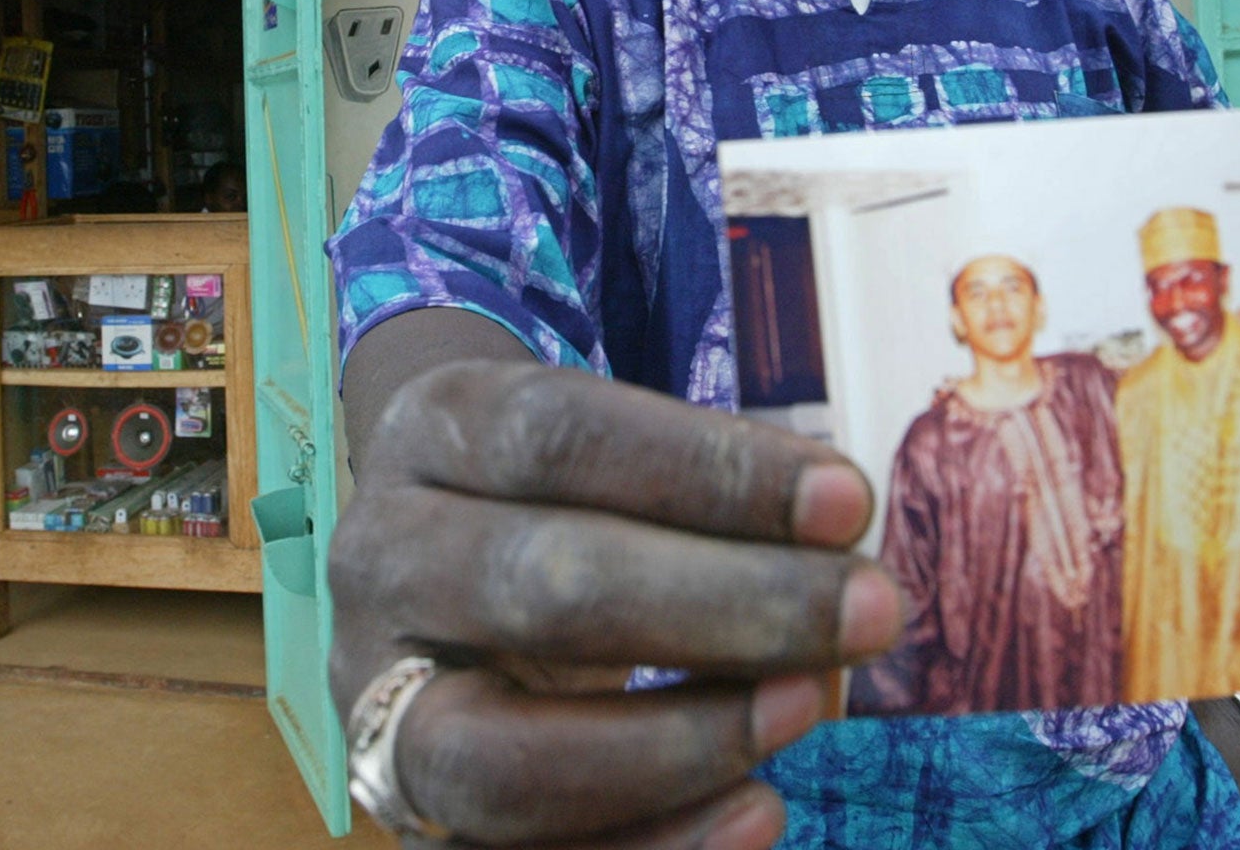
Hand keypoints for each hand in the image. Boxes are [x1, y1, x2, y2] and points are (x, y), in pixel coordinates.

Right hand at [329, 353, 900, 848]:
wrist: (443, 567)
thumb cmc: (566, 497)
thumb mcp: (610, 453)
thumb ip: (706, 492)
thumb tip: (838, 544)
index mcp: (437, 431)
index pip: (561, 437)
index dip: (708, 470)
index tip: (846, 501)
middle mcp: (382, 559)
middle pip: (539, 584)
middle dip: (723, 603)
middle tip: (866, 609)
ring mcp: (373, 703)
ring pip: (500, 756)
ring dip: (677, 743)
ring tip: (808, 707)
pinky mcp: (408, 819)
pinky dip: (651, 848)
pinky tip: (760, 812)